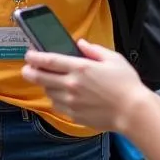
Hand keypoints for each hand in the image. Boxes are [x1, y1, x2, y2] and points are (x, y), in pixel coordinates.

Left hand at [22, 39, 146, 131]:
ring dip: (45, 86)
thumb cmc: (126, 84)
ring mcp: (72, 102)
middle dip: (30, 72)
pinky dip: (56, 99)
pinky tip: (61, 95)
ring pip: (48, 92)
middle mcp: (72, 85)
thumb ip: (93, 50)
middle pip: (41, 78)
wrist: (133, 112)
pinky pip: (58, 106)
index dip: (35, 57)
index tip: (28, 54)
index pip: (49, 61)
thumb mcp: (113, 59)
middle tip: (26, 68)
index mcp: (80, 68)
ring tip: (48, 81)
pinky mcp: (75, 116)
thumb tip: (80, 44)